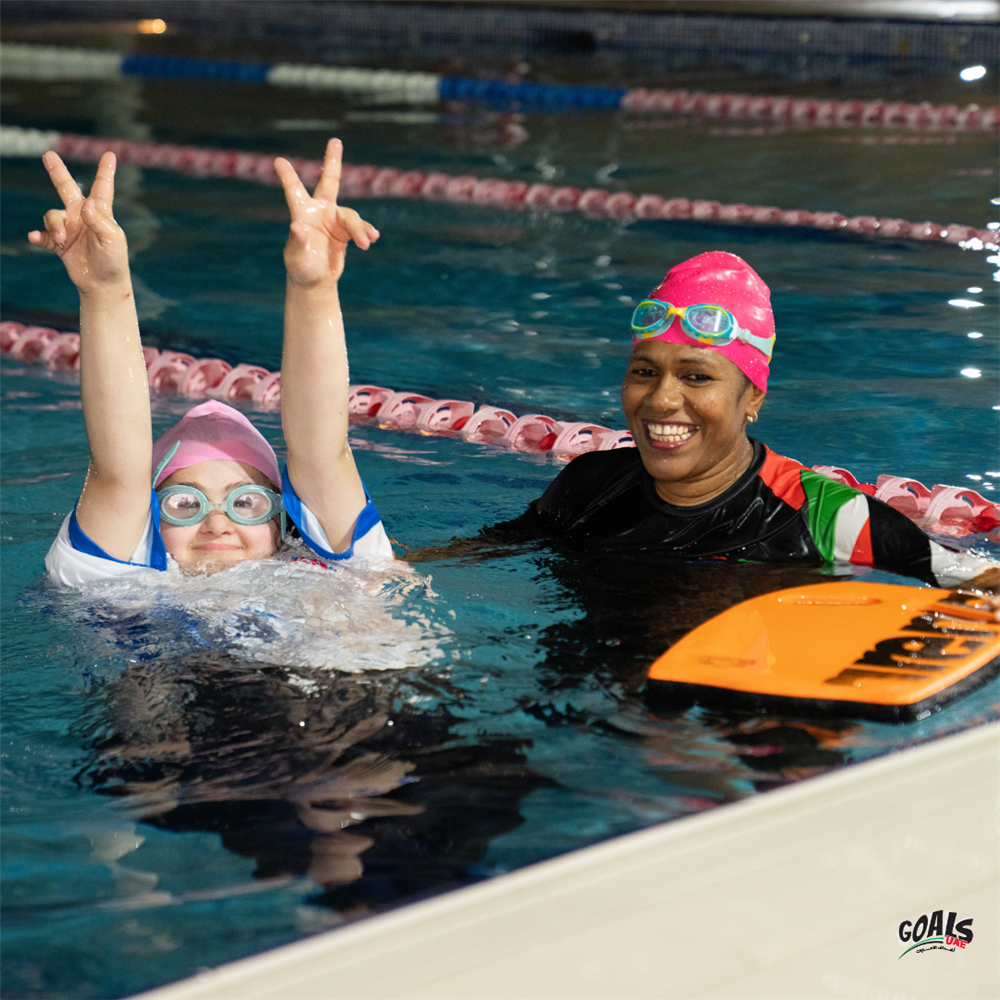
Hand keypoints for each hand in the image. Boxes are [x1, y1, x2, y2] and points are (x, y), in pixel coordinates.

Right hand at [27, 151, 129, 293]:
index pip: (102, 188)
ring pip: (52, 215)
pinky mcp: (59, 244)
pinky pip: (42, 234)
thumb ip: (99, 220)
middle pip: (66, 189)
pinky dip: (38, 236)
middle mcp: (83, 217)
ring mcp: (69, 229)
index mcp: (101, 213)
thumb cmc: (113, 261)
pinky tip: (35, 238)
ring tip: (60, 239)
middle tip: (48, 155)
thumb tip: (87, 204)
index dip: (105, 172)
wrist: (103, 284)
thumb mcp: (111, 239)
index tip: (110, 155)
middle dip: (57, 172)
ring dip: (53, 225)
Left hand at [275, 138, 378, 288]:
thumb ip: (297, 241)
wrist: (315, 281)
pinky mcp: (346, 232)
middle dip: (333, 162)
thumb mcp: (296, 257)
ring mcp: (334, 220)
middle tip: (335, 140)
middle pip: (329, 182)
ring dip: (360, 229)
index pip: (295, 191)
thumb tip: (297, 226)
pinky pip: (361, 228)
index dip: (288, 176)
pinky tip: (372, 238)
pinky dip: (367, 232)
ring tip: (366, 243)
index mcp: (302, 214)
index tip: (278, 161)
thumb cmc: (300, 268)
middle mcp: (319, 212)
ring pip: (351, 216)